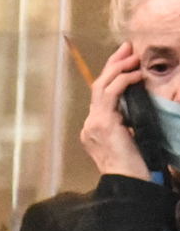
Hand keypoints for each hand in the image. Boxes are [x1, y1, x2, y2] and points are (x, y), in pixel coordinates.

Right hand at [83, 41, 156, 180]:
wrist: (128, 183)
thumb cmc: (135, 168)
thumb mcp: (132, 141)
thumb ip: (129, 125)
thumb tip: (140, 106)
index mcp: (95, 130)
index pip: (101, 96)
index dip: (112, 76)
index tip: (126, 61)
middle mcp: (89, 125)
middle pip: (98, 86)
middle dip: (113, 64)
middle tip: (127, 48)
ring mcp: (93, 124)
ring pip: (101, 86)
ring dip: (118, 68)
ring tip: (133, 56)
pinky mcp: (102, 123)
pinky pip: (110, 94)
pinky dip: (123, 81)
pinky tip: (135, 74)